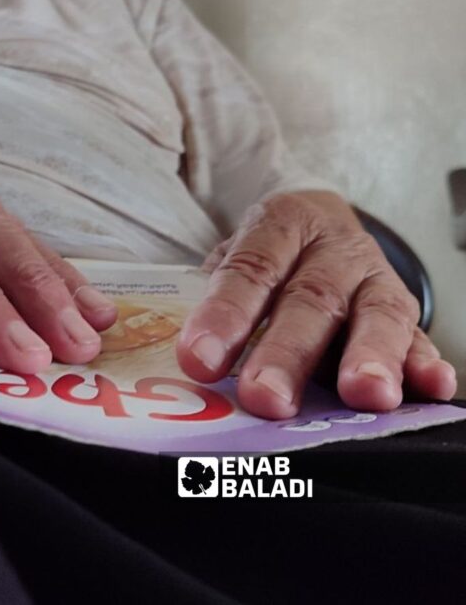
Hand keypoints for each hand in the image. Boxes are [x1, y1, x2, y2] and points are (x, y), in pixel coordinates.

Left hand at [176, 191, 457, 418]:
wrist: (317, 224)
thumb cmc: (264, 256)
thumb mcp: (232, 260)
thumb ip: (213, 300)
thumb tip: (192, 361)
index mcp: (279, 225)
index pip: (249, 269)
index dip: (225, 315)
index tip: (200, 360)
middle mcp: (332, 248)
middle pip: (310, 300)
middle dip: (287, 354)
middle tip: (267, 398)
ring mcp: (373, 276)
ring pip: (375, 314)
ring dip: (370, 357)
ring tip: (364, 394)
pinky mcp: (402, 308)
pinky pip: (418, 335)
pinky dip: (423, 362)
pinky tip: (429, 386)